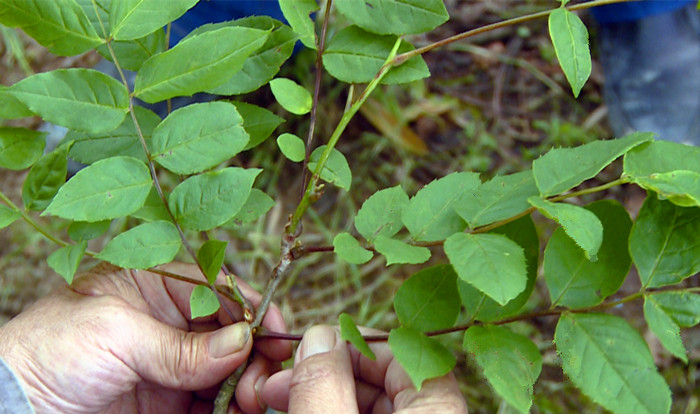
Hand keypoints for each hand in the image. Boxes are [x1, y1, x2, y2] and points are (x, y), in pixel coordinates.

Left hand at [0, 262, 290, 413]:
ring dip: (248, 381)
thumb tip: (241, 341)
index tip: (274, 330)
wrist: (14, 407)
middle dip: (254, 351)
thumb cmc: (50, 349)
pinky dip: (232, 406)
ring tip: (252, 399)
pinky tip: (240, 410)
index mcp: (156, 286)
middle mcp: (170, 323)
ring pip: (229, 368)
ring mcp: (172, 365)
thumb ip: (179, 344)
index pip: (218, 289)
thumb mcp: (115, 334)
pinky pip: (213, 401)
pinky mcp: (170, 402)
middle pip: (232, 331)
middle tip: (263, 377)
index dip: (251, 306)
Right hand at [261, 325, 467, 413]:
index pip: (406, 353)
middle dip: (328, 373)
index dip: (355, 344)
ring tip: (278, 398)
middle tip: (280, 380)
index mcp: (438, 411)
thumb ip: (324, 388)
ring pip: (376, 407)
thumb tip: (318, 337)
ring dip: (326, 395)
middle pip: (387, 381)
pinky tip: (303, 412)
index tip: (314, 348)